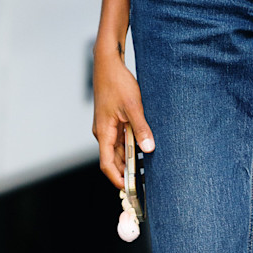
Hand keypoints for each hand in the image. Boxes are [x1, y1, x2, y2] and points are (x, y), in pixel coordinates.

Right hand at [92, 0, 154, 188]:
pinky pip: (122, 139)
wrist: (108, 63)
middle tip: (145, 185)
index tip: (131, 190)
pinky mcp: (113, 120)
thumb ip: (141, 129)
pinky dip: (131, 146)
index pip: (108, 165)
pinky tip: (145, 148)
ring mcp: (107, 127)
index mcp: (104, 132)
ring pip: (119, 150)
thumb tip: (149, 149)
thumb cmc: (117, 83)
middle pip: (114, 160)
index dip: (118, 179)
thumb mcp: (133, 106)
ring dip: (131, 159)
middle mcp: (103, 133)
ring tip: (148, 170)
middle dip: (128, 173)